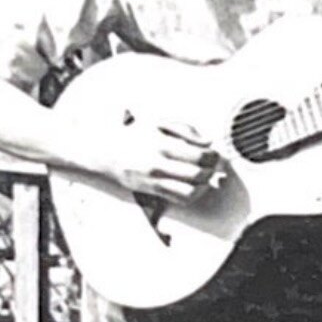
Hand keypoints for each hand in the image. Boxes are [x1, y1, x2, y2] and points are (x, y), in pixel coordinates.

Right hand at [94, 112, 219, 203]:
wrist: (107, 152)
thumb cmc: (135, 135)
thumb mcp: (158, 123)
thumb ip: (186, 129)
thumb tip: (208, 141)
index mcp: (163, 143)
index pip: (199, 155)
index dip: (213, 156)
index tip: (215, 154)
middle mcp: (159, 163)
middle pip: (198, 174)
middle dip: (212, 171)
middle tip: (214, 167)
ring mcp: (155, 179)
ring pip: (191, 190)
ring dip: (204, 185)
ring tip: (205, 178)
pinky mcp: (152, 190)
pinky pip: (180, 199)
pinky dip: (193, 195)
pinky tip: (194, 187)